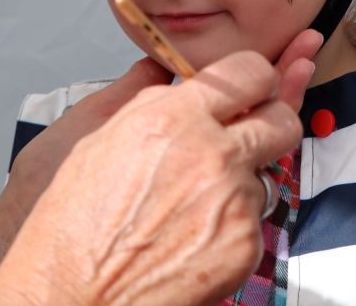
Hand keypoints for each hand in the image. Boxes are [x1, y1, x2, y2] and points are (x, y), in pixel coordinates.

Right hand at [0, 48, 307, 305]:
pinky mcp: (244, 245)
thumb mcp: (97, 137)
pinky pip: (255, 220)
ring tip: (194, 199)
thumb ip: (147, 100)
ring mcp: (233, 202)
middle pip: (282, 118)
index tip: (254, 85)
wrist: (73, 294)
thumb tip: (170, 77)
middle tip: (253, 130)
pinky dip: (232, 224)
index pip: (250, 72)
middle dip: (273, 119)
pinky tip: (192, 234)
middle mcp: (211, 154)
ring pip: (268, 173)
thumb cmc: (73, 224)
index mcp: (173, 119)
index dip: (256, 76)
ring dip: (243, 178)